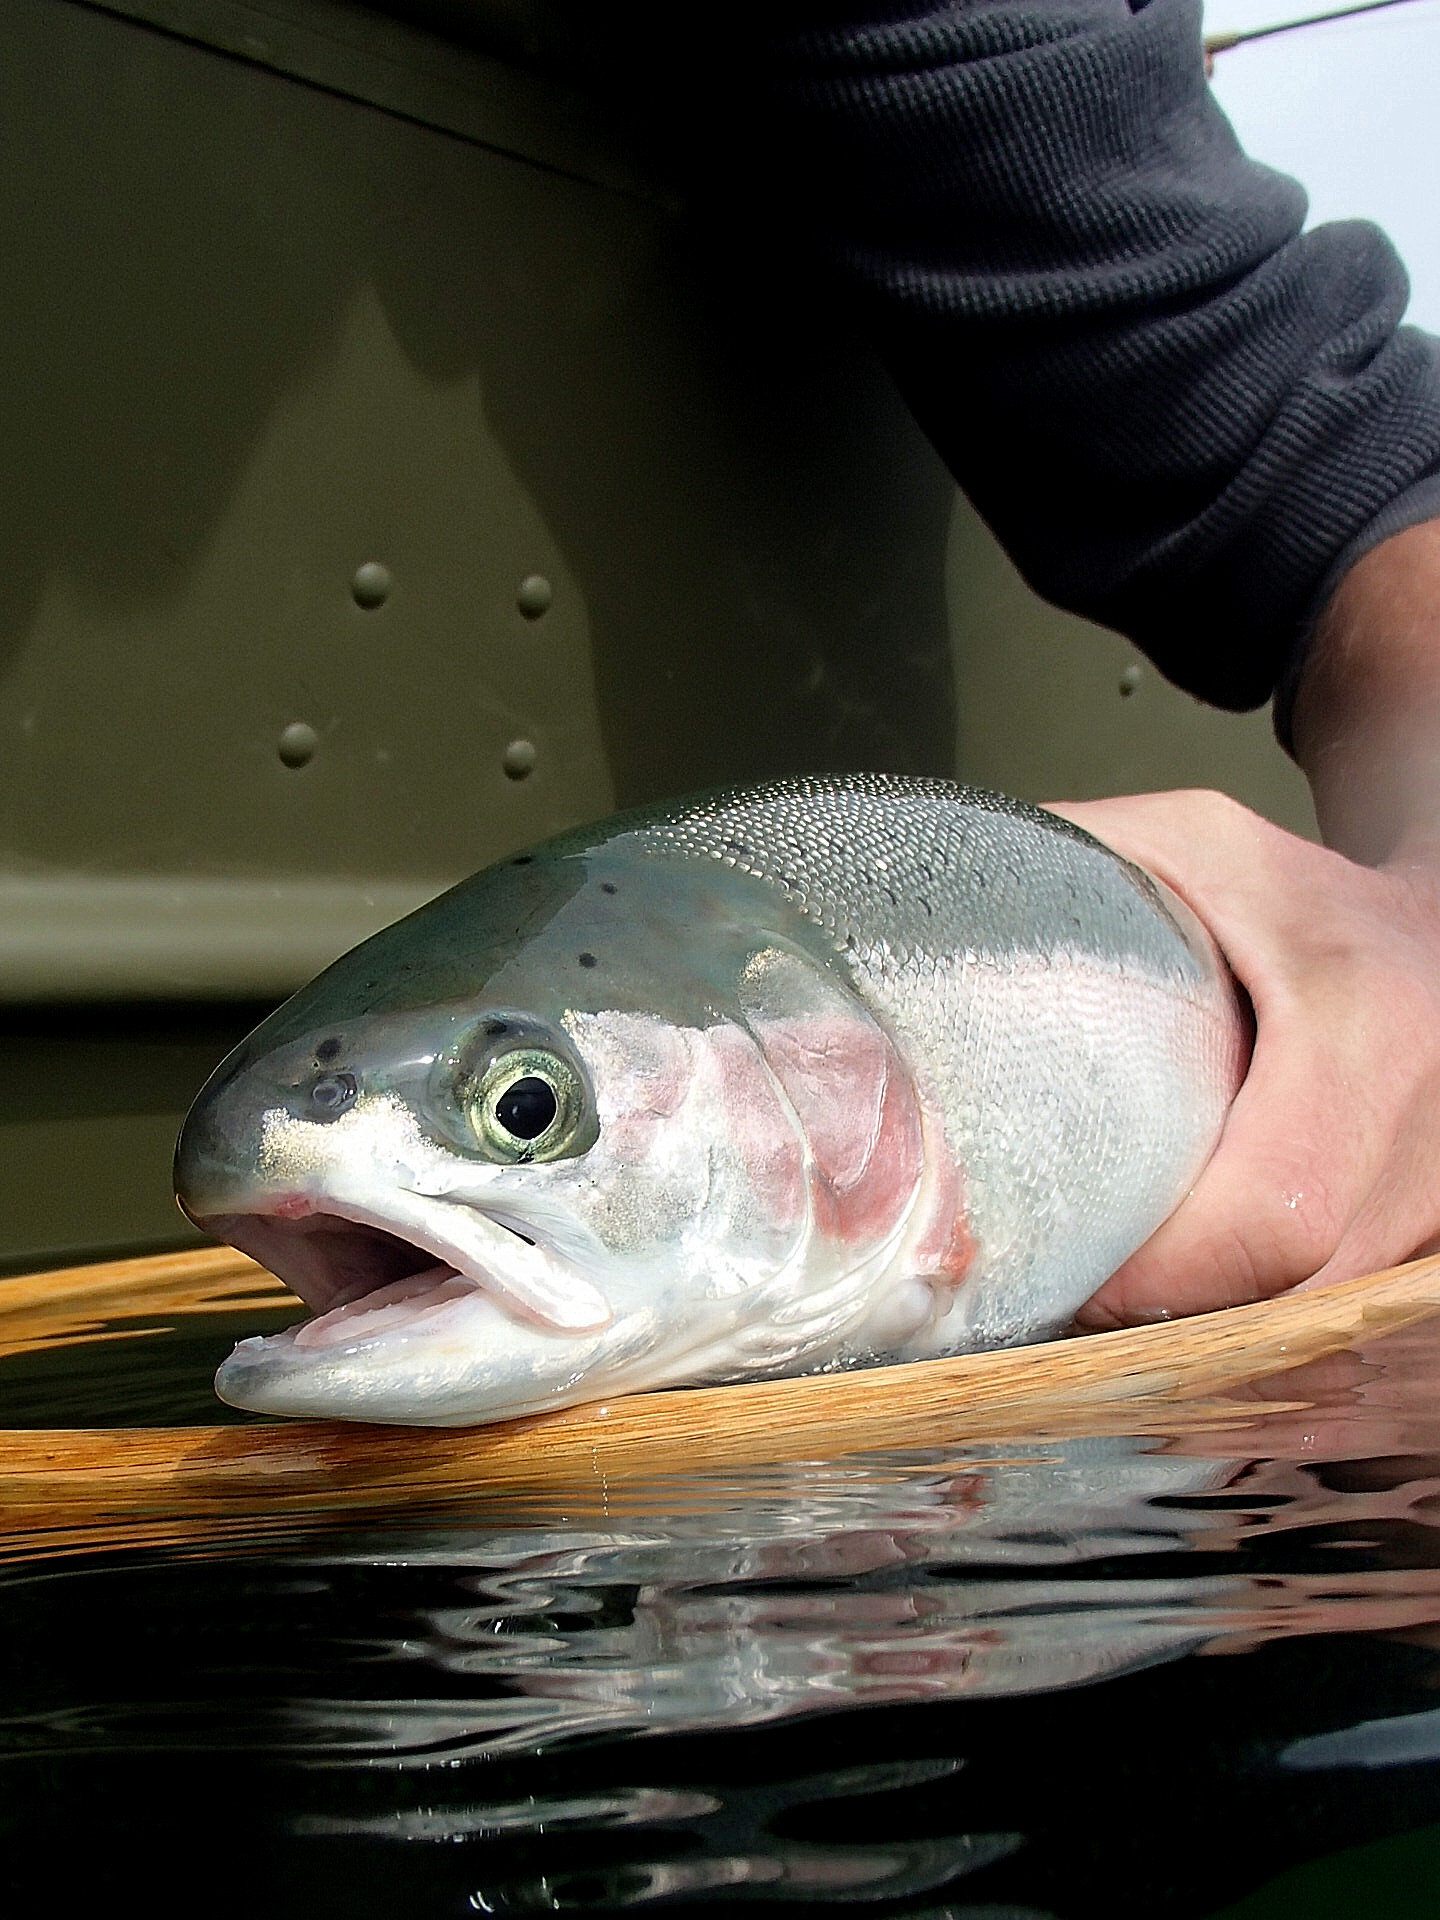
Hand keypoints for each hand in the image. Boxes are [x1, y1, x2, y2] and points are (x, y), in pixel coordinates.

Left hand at [1044, 789, 1439, 1329]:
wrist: (1439, 929)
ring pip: (1321, 1321)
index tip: (1070, 1276)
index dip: (1164, 1274)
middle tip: (1065, 1301)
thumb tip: (915, 921)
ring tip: (1112, 1304)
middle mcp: (1429, 1135)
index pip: (1272, 1217)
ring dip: (1216, 1329)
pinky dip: (1264, 1320)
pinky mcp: (1434, 1238)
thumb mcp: (1194, 847)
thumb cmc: (1297, 892)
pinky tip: (1192, 1302)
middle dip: (1171, 1319)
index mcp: (1366, 1029)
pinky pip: (1343, 1314)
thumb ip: (1074, 866)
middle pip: (1293, 1296)